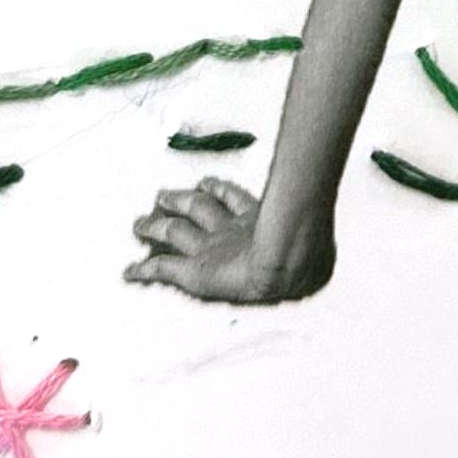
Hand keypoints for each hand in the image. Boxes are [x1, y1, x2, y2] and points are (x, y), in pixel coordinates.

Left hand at [125, 178, 334, 303]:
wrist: (284, 264)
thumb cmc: (303, 255)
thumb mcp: (315, 249)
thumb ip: (315, 252)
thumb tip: (329, 260)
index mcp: (256, 220)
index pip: (232, 200)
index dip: (217, 190)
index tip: (205, 184)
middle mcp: (229, 228)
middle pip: (197, 206)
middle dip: (179, 200)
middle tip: (162, 196)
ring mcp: (209, 248)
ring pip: (174, 230)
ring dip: (155, 225)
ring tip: (139, 223)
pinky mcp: (193, 270)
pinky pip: (162, 268)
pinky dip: (144, 270)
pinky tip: (129, 272)